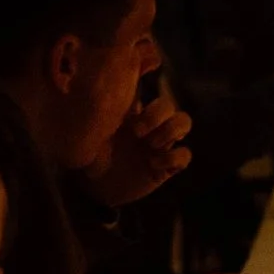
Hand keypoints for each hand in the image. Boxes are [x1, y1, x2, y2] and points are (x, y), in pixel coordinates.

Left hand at [90, 91, 192, 209]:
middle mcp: (150, 125)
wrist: (96, 187)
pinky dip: (173, 158)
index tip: (132, 109)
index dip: (146, 94)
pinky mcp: (167, 166)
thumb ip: (94, 108)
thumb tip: (97, 85)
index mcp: (133, 112)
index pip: (146, 91)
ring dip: (170, 130)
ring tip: (152, 145)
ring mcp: (160, 144)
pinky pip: (185, 154)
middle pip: (169, 105)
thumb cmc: (91, 155)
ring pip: (183, 122)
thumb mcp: (89, 129)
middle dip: (157, 115)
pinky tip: (154, 165)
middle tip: (137, 132)